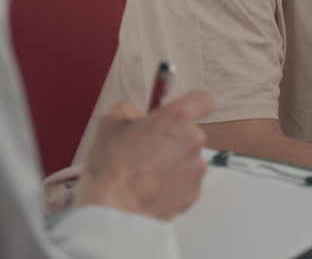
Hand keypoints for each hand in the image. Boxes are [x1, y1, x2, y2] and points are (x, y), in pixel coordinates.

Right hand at [74, 91, 213, 220]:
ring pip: (188, 159)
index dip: (190, 105)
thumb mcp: (109, 123)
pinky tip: (153, 190)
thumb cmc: (111, 164)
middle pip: (190, 133)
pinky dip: (174, 184)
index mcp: (177, 118)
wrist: (115, 212)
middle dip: (173, 138)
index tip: (174, 115)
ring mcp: (197, 170)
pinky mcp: (195, 194)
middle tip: (146, 149)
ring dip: (174, 162)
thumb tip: (137, 117)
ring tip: (147, 175)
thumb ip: (128, 111)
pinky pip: (186, 182)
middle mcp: (194, 141)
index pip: (202, 100)